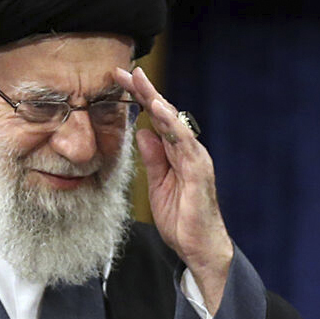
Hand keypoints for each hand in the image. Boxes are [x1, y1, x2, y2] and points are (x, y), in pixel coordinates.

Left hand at [116, 65, 233, 311]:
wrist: (200, 248)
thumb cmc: (182, 220)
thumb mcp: (158, 185)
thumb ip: (153, 159)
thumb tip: (142, 132)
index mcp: (177, 153)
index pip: (156, 120)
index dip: (139, 99)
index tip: (118, 81)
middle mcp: (188, 150)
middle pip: (164, 114)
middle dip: (144, 90)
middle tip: (124, 70)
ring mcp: (195, 159)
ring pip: (175, 122)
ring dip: (156, 100)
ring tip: (140, 81)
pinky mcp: (199, 171)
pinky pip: (184, 142)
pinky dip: (172, 124)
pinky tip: (160, 110)